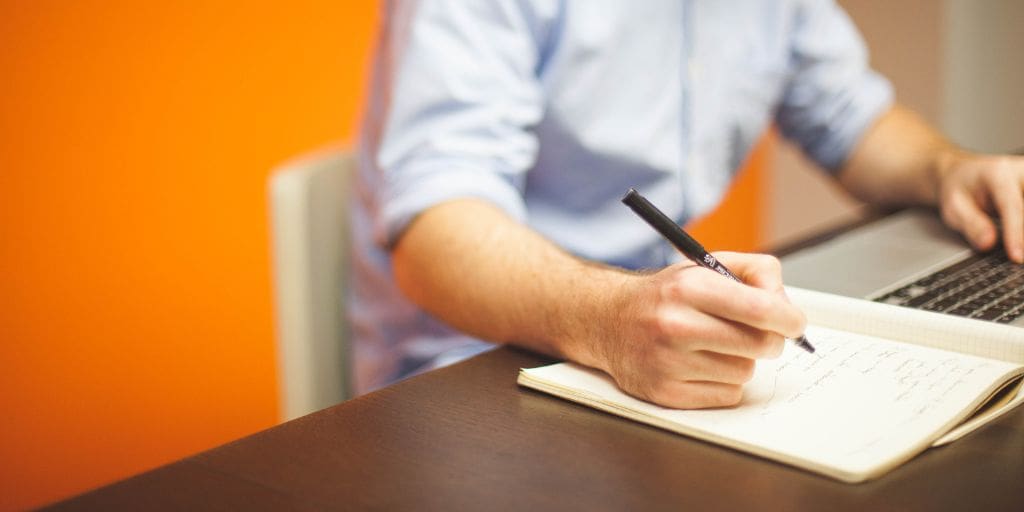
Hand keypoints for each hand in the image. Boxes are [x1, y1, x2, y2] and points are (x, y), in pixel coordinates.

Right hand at [595, 252, 805, 408]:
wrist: (608, 320)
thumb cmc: (666, 295)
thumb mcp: (705, 266)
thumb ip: (755, 272)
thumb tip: (786, 305)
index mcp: (688, 288)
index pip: (760, 309)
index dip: (789, 319)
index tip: (794, 323)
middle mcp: (675, 325)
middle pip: (760, 345)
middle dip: (769, 339)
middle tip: (759, 333)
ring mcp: (668, 363)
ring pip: (744, 372)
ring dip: (740, 360)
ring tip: (715, 346)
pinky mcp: (665, 393)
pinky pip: (727, 395)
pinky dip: (724, 382)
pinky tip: (702, 365)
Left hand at [936, 152, 1023, 261]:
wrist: (965, 174)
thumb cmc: (959, 190)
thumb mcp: (953, 207)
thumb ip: (971, 224)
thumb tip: (988, 243)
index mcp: (998, 174)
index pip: (1012, 206)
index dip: (1016, 234)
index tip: (1017, 257)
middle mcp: (1021, 172)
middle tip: (1019, 258)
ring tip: (1019, 252)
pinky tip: (1021, 243)